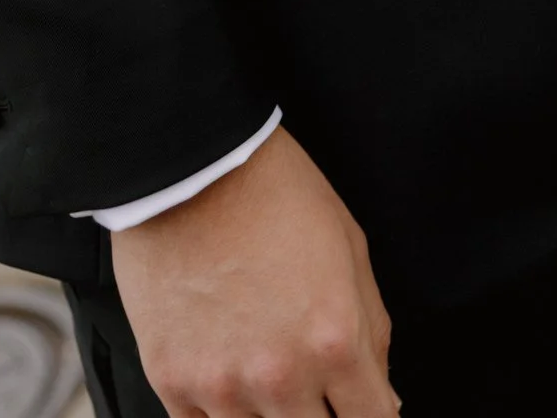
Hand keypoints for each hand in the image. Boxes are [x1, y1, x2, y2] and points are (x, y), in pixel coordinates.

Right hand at [111, 125, 396, 417]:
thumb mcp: (350, 248)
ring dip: (271, 415)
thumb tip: (383, 398)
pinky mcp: (173, 382)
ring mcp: (222, 386)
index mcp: (335, 339)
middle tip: (315, 387)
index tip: (365, 407)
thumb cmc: (275, 193)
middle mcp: (281, 376)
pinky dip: (224, 415)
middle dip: (324, 414)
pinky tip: (230, 380)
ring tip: (267, 369)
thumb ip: (373, 332)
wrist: (192, 165)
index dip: (375, 417)